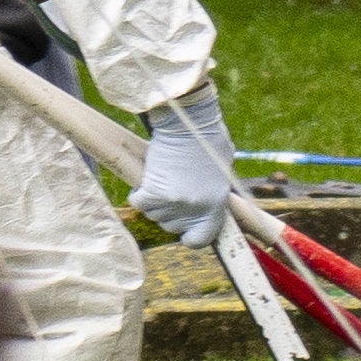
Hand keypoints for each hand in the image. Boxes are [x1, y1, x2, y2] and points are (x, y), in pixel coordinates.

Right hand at [129, 85, 240, 249]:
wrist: (187, 121)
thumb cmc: (207, 140)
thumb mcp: (221, 172)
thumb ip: (213, 195)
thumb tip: (203, 208)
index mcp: (215, 205)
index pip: (200, 239)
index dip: (190, 235)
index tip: (185, 229)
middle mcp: (195, 209)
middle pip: (171, 226)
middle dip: (170, 212)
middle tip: (173, 189)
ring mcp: (173, 202)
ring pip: (154, 214)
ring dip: (155, 200)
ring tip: (164, 178)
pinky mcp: (153, 192)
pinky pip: (139, 203)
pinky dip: (139, 194)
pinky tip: (147, 180)